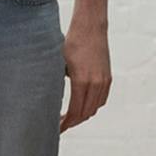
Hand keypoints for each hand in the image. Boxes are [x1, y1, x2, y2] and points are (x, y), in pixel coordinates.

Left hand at [62, 16, 111, 130]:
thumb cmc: (72, 42)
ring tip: (69, 117)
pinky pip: (101, 99)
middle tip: (59, 125)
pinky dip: (92, 106)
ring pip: (95, 107)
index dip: (66, 123)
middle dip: (72, 122)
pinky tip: (81, 106)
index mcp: (82, 81)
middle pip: (85, 113)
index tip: (56, 128)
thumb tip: (47, 99)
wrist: (91, 27)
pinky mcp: (108, 77)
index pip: (74, 111)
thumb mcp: (59, 62)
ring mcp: (104, 81)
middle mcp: (96, 84)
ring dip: (82, 115)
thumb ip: (56, 82)